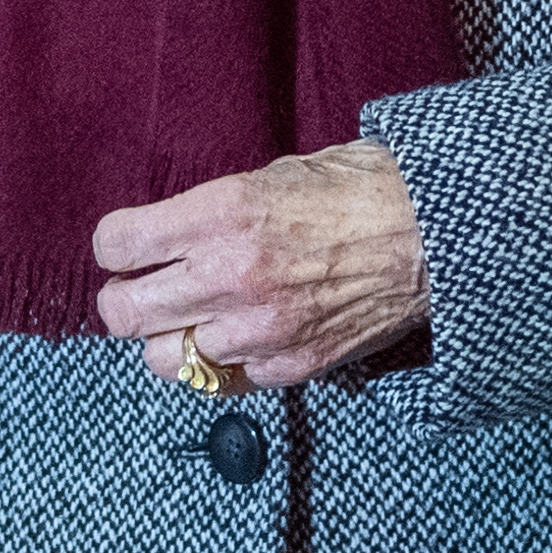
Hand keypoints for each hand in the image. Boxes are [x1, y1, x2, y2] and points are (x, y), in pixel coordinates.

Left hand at [91, 141, 432, 392]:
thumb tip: (173, 232)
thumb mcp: (279, 173)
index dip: (117, 245)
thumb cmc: (361, 191)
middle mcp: (230, 275)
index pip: (117, 244)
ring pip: (164, 358)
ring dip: (173, 338)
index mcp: (222, 212)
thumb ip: (217, 209)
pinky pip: (221, 379)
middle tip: (141, 290)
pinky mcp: (288, 366)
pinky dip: (223, 362)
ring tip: (194, 317)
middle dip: (124, 300)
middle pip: (123, 313)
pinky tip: (242, 333)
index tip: (128, 246)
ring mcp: (258, 329)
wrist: (434, 238)